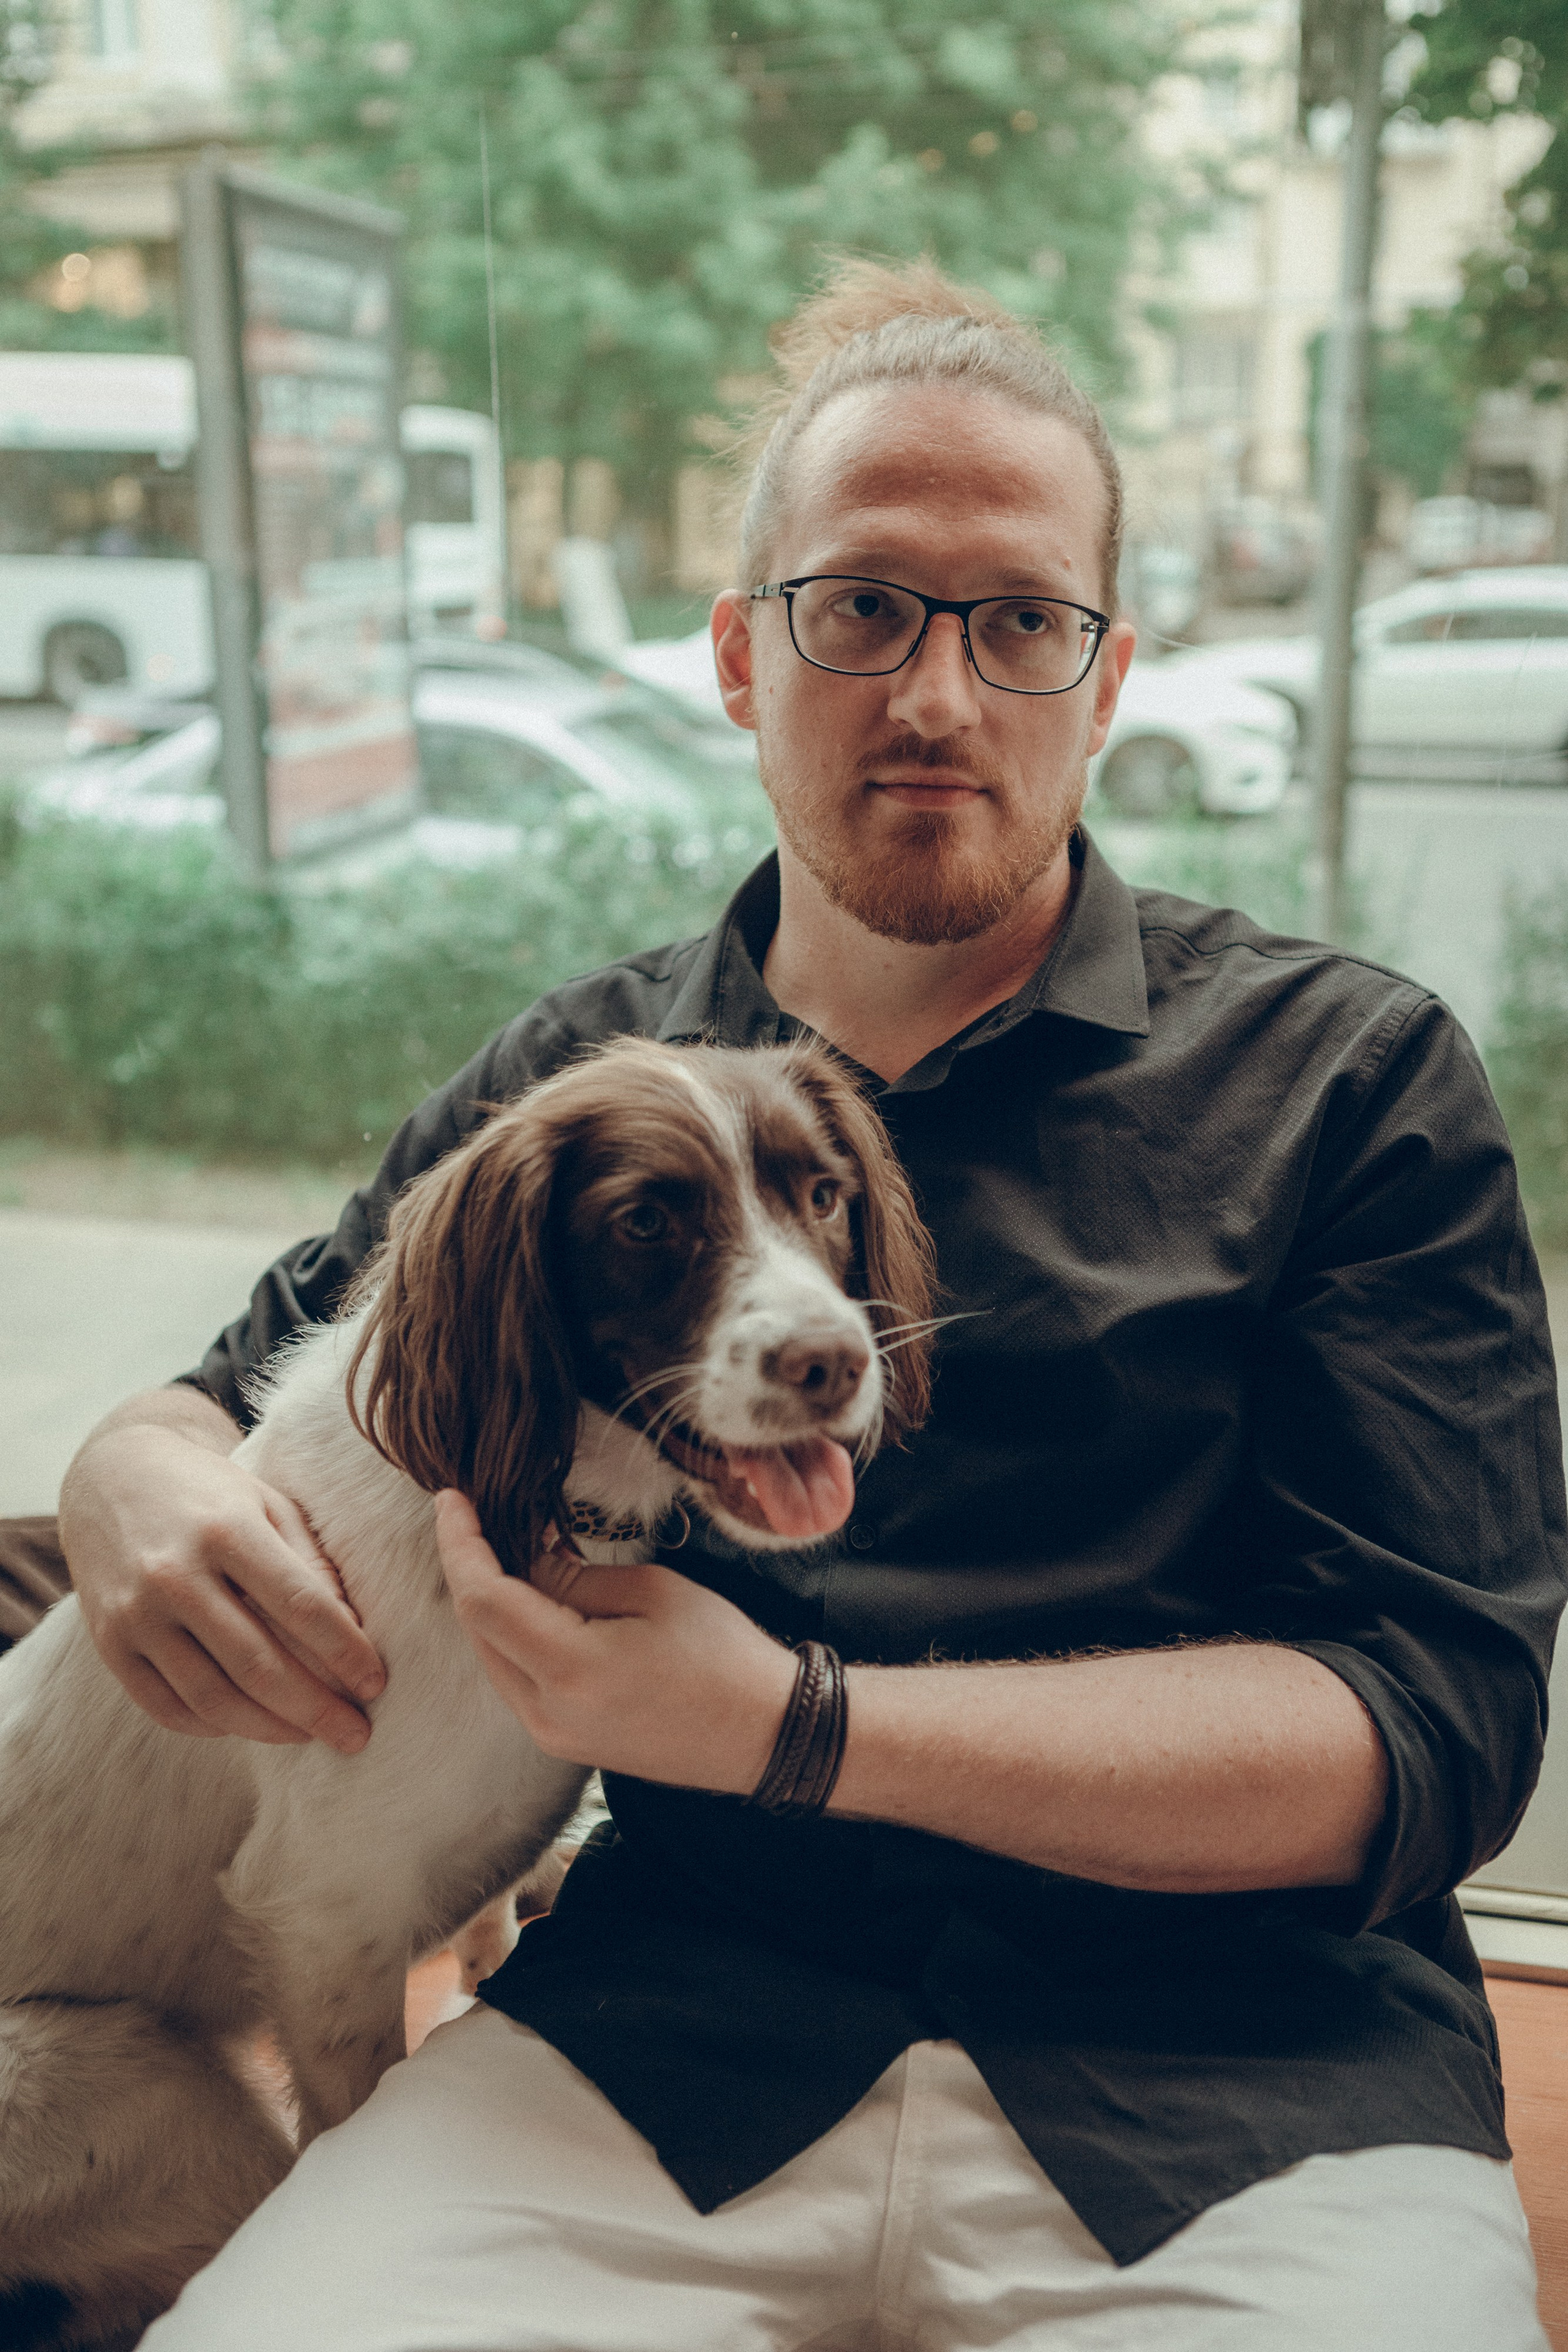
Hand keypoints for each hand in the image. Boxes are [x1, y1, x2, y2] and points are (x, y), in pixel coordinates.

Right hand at [61, 1422, 384, 1751]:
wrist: (113, 1477)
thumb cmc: (211, 1495)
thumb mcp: (268, 1505)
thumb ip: (310, 1563)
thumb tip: (353, 1632)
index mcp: (226, 1529)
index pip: (301, 1605)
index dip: (345, 1651)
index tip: (376, 1684)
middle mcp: (174, 1574)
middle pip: (258, 1664)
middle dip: (316, 1709)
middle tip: (356, 1736)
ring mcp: (135, 1614)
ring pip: (212, 1697)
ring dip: (269, 1729)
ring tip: (309, 1735)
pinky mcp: (109, 1644)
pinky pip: (166, 1707)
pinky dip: (214, 1727)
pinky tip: (250, 1725)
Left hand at [435, 1492, 794, 1793]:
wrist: (765, 1734)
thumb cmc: (723, 1657)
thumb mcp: (651, 1592)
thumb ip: (573, 1575)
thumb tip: (522, 1555)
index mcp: (571, 1669)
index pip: (483, 1598)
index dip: (460, 1543)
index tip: (452, 1498)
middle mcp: (547, 1713)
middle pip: (476, 1628)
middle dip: (468, 1566)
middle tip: (478, 1513)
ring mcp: (552, 1735)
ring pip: (490, 1654)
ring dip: (488, 1600)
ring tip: (506, 1547)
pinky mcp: (563, 1741)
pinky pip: (516, 1678)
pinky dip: (512, 1632)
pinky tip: (532, 1596)